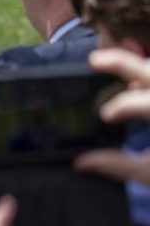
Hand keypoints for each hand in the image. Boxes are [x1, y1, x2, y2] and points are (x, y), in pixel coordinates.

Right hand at [73, 48, 149, 182]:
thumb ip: (117, 166)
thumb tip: (82, 162)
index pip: (143, 102)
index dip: (121, 105)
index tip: (104, 116)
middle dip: (123, 63)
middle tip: (95, 60)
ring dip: (137, 68)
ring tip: (112, 69)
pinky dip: (147, 80)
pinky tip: (134, 86)